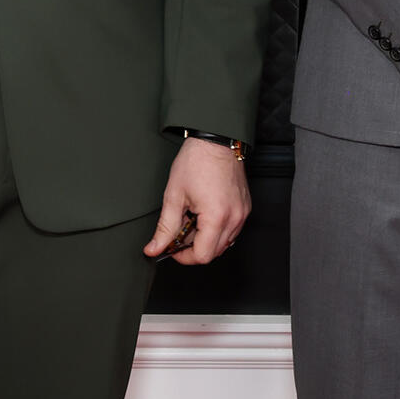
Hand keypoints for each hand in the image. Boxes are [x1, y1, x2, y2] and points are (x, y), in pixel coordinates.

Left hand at [144, 139, 250, 265]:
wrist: (216, 141)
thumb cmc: (197, 162)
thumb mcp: (174, 196)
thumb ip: (165, 228)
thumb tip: (154, 248)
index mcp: (216, 217)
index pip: (202, 256)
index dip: (183, 257)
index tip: (172, 248)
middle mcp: (234, 218)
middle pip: (213, 253)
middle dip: (193, 248)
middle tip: (179, 233)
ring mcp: (242, 214)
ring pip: (223, 243)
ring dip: (205, 239)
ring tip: (191, 219)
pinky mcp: (244, 208)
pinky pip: (231, 230)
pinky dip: (216, 229)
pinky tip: (203, 215)